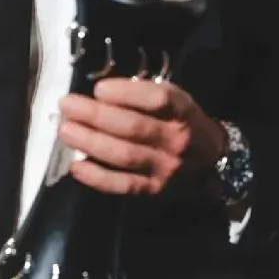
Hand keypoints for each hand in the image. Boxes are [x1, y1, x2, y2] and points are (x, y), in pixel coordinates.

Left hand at [59, 78, 225, 194]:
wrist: (213, 163)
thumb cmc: (184, 122)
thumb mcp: (176, 100)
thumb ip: (144, 94)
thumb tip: (99, 92)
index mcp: (182, 110)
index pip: (158, 99)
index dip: (127, 93)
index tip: (99, 88)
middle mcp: (175, 139)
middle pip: (133, 127)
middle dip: (95, 115)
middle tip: (66, 105)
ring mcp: (164, 167)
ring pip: (124, 156)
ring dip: (90, 142)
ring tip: (65, 130)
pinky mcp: (154, 190)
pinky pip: (123, 185)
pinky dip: (97, 177)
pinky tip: (76, 165)